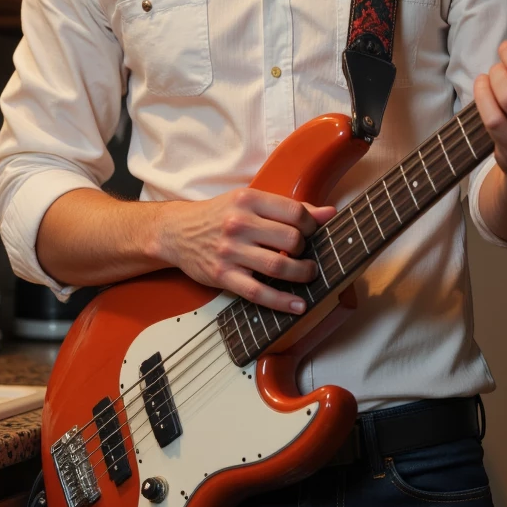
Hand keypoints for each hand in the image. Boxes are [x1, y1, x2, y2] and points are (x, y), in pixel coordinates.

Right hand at [154, 187, 335, 314]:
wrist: (176, 232)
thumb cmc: (218, 216)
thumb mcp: (249, 201)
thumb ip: (289, 208)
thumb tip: (330, 213)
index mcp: (248, 200)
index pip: (295, 213)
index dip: (312, 226)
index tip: (312, 234)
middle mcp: (239, 224)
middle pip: (291, 240)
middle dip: (305, 250)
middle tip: (304, 254)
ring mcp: (230, 251)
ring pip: (278, 266)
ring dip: (301, 274)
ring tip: (307, 274)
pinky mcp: (223, 275)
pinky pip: (258, 292)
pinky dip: (282, 301)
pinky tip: (298, 305)